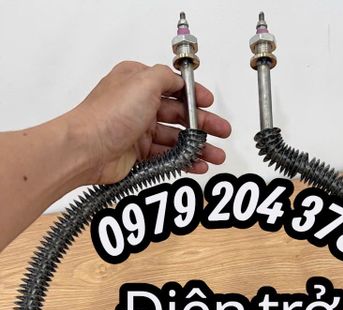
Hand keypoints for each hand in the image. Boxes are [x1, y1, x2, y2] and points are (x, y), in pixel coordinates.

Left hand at [72, 61, 231, 183]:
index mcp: (138, 83)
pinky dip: (183, 161)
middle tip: (222, 132)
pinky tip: (197, 165)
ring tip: (216, 155)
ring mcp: (138, 132)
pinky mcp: (137, 155)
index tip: (210, 104)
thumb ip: (166, 76)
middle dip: (203, 125)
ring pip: (175, 139)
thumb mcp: (143, 81)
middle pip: (179, 115)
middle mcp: (138, 106)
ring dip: (197, 147)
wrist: (86, 149)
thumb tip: (178, 79)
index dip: (194, 96)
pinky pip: (167, 157)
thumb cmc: (108, 115)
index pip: (173, 87)